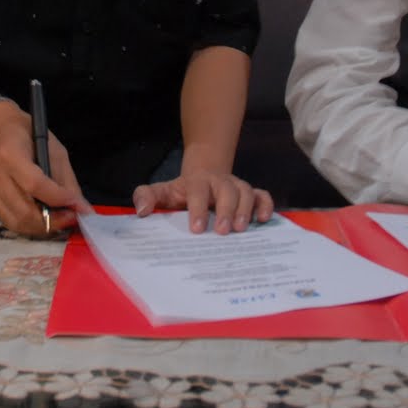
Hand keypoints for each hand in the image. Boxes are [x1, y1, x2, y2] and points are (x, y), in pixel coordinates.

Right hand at [0, 104, 87, 237]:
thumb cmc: (28, 135)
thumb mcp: (54, 149)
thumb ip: (67, 180)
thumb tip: (82, 209)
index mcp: (10, 154)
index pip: (34, 185)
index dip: (58, 199)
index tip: (77, 206)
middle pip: (24, 211)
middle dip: (53, 221)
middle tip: (71, 218)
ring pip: (17, 222)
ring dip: (43, 228)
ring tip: (60, 222)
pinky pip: (10, 221)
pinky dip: (30, 226)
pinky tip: (44, 220)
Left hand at [133, 169, 274, 233]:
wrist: (202, 176)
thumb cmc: (181, 191)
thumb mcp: (161, 192)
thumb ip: (146, 197)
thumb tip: (141, 211)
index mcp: (197, 181)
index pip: (198, 190)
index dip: (198, 208)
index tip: (197, 229)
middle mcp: (219, 182)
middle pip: (226, 189)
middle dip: (226, 210)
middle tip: (223, 231)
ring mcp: (236, 186)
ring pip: (246, 191)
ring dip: (245, 209)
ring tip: (241, 230)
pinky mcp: (250, 194)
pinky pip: (262, 196)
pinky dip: (265, 205)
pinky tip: (263, 220)